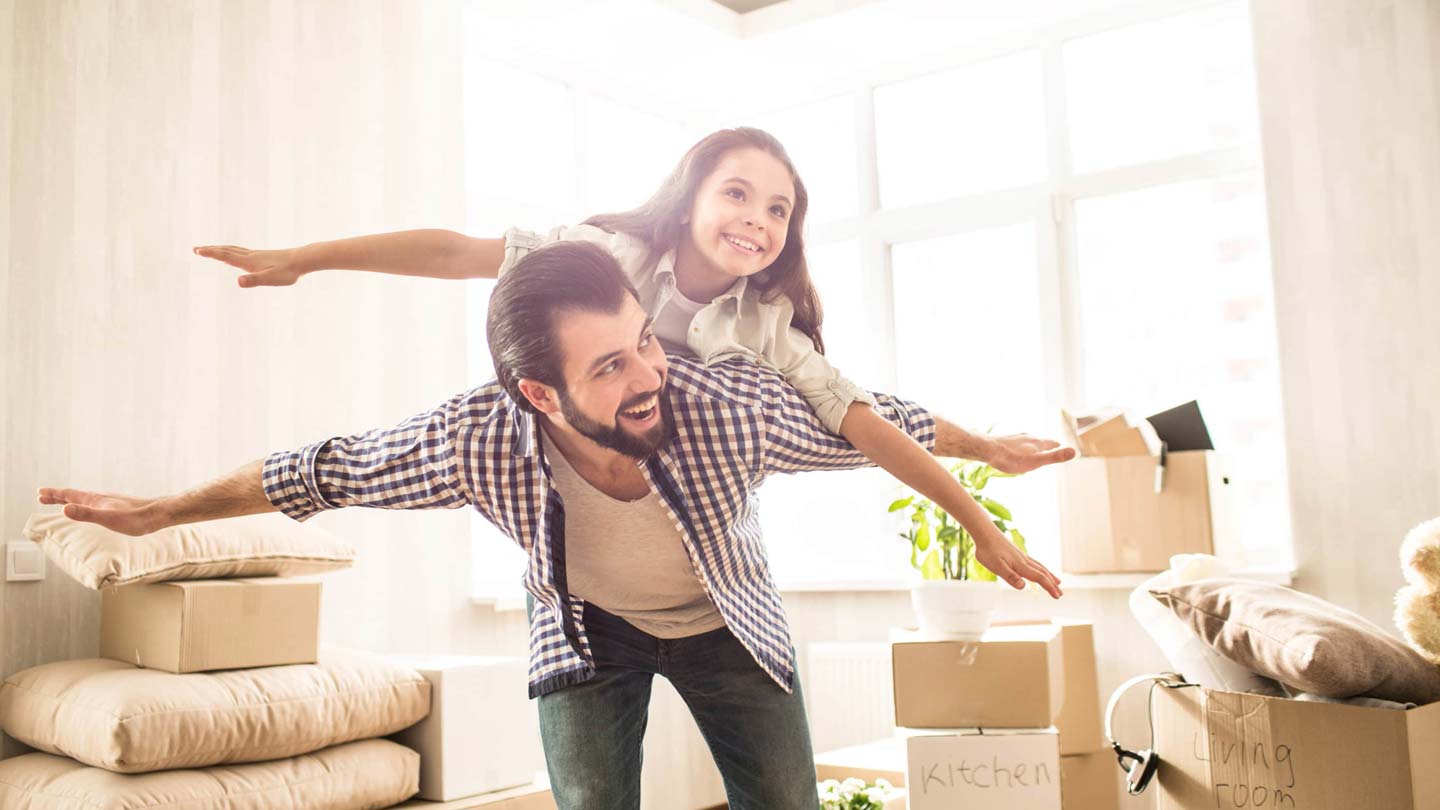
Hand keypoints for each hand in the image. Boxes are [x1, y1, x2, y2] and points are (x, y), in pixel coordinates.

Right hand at [36, 488, 165, 536]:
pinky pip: (95, 504)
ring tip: (63, 502)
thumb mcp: (108, 519)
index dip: (54, 494)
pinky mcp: (118, 507)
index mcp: (95, 500)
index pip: (69, 495)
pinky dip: (85, 504)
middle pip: (75, 496)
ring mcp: (109, 502)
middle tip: (42, 496)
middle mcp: (101, 498)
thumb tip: (64, 508)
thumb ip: (86, 514)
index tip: (39, 492)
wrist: (159, 514)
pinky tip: (91, 509)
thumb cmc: (135, 519)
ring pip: (85, 499)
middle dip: (58, 496)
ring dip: (71, 500)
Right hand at [193, 244, 304, 287]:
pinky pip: (242, 252)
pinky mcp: (262, 256)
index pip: (226, 256)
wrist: (303, 260)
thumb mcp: (271, 279)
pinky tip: (236, 255)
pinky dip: (232, 251)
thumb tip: (239, 281)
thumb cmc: (288, 272)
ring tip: (211, 249)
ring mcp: (256, 255)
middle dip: (211, 250)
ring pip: (234, 249)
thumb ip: (254, 280)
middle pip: (227, 250)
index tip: (197, 250)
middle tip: (196, 249)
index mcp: (249, 261)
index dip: (211, 253)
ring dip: (220, 249)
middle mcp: (251, 256)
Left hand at [974, 534, 1063, 598]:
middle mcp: (1024, 560)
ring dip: (1049, 575)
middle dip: (1052, 584)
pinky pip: (1034, 563)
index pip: (1039, 578)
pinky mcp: (1017, 553)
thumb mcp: (996, 566)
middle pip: (1042, 573)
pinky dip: (1041, 568)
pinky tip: (1039, 569)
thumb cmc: (988, 551)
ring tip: (1057, 582)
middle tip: (1060, 594)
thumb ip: (1010, 577)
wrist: (985, 532)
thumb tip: (1023, 586)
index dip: (1049, 587)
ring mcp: (1021, 556)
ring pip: (1039, 567)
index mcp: (1021, 565)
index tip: (1057, 596)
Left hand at [986, 433, 1076, 473]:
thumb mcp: (1036, 461)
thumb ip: (1054, 457)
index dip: (1059, 448)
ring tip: (1035, 451)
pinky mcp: (1005, 439)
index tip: (1064, 449)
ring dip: (1033, 446)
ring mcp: (1016, 437)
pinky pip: (1016, 442)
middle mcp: (1028, 437)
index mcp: (1037, 443)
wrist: (987, 449)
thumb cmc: (1011, 458)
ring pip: (1029, 441)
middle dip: (1047, 446)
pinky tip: (1015, 450)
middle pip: (1041, 442)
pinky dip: (1020, 446)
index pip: (1053, 444)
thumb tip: (1073, 451)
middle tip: (1052, 450)